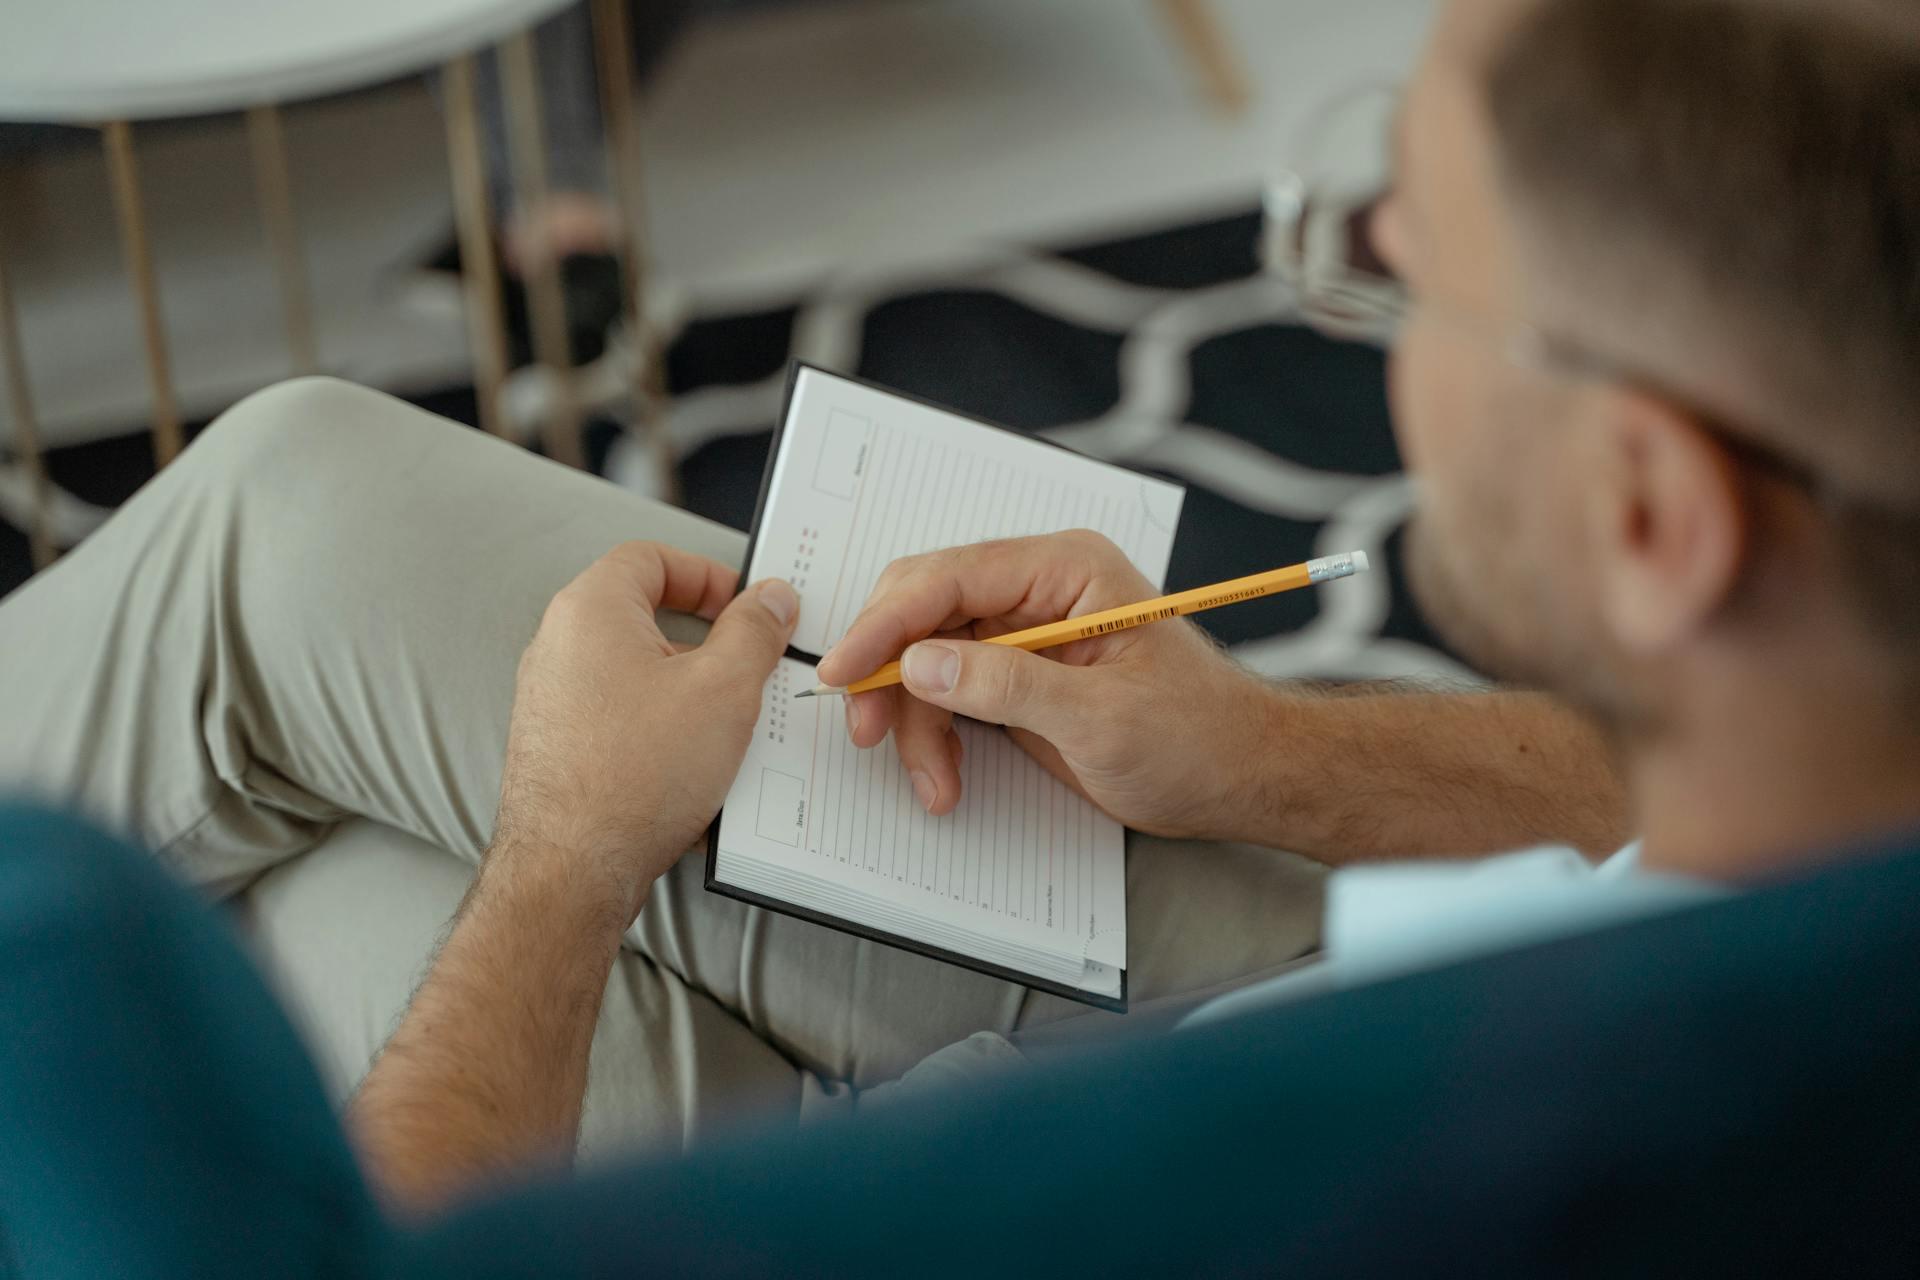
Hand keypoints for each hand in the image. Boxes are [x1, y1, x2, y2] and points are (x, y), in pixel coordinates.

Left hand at [489, 542, 797, 921]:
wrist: (572, 871)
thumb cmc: (636, 776)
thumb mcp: (724, 689)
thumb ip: (754, 632)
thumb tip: (770, 599)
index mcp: (590, 610)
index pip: (650, 558)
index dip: (706, 574)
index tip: (745, 606)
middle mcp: (558, 647)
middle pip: (643, 615)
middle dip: (706, 639)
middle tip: (751, 665)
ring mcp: (551, 700)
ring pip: (635, 672)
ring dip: (688, 690)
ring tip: (730, 726)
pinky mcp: (556, 747)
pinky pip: (620, 719)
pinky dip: (661, 729)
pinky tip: (695, 767)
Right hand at [815, 530, 1274, 839]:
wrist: (1242, 778)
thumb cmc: (1199, 738)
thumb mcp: (1102, 719)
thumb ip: (1007, 684)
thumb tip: (920, 663)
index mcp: (1066, 570)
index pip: (949, 577)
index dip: (886, 624)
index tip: (846, 672)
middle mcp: (1040, 589)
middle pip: (926, 612)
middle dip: (891, 675)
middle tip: (869, 732)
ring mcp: (1027, 632)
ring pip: (929, 660)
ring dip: (917, 723)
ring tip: (934, 782)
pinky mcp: (1021, 676)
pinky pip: (952, 692)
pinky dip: (938, 734)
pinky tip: (946, 775)